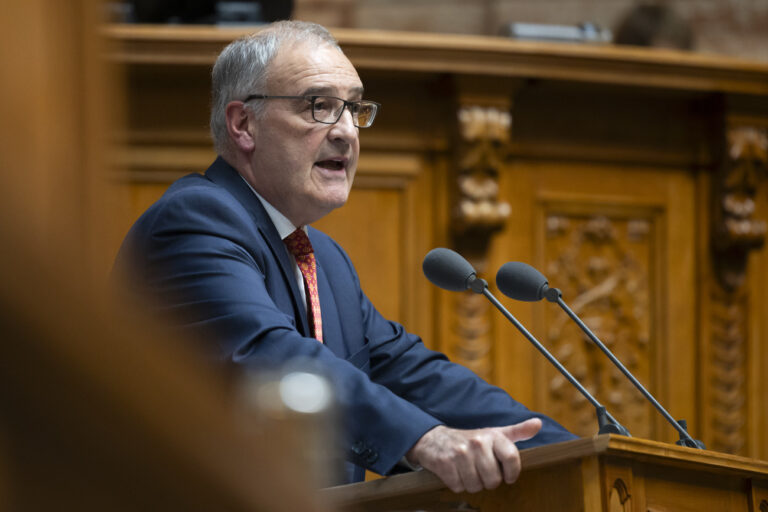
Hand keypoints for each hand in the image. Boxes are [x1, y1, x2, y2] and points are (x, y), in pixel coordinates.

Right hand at [405, 418, 541, 492]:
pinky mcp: (445, 463)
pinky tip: (456, 473)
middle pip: (493, 480)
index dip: (512, 473)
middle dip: (488, 481)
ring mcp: (460, 453)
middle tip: (481, 472)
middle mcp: (477, 442)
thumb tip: (538, 424)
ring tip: (468, 472)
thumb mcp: (494, 433)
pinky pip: (459, 487)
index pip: (512, 458)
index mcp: (492, 436)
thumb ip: (517, 431)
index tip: (508, 476)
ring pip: (476, 485)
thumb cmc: (470, 440)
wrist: (435, 439)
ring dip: (472, 484)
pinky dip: (457, 484)